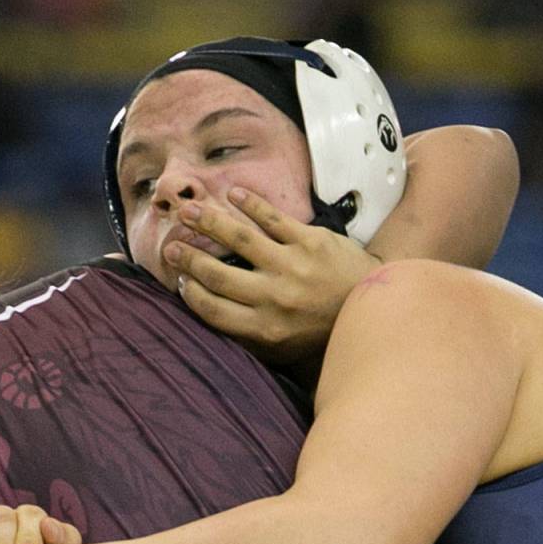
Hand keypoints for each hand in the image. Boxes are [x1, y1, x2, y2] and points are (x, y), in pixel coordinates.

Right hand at [165, 188, 380, 363]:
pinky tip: (233, 195)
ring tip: (187, 210)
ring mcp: (292, 266)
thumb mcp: (284, 348)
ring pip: (240, 240)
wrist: (373, 308)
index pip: (212, 309)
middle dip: (189, 258)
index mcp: (265, 329)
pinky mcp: (311, 241)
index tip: (180, 281)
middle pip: (218, 275)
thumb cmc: (321, 331)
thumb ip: (247, 334)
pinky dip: (251, 205)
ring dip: (209, 222)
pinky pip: (273, 219)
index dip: (191, 293)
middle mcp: (275, 299)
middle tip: (170, 247)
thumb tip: (208, 311)